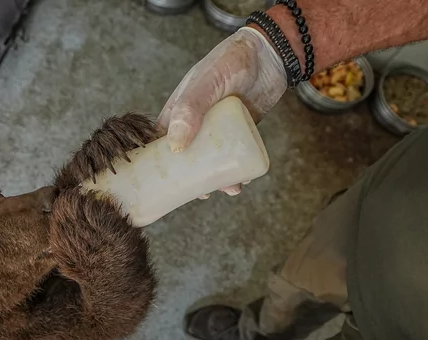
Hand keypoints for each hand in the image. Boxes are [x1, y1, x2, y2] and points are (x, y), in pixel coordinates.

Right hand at [157, 27, 285, 196]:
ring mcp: (219, 129)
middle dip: (191, 179)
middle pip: (186, 157)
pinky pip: (234, 156)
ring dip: (216, 178)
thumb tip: (176, 147)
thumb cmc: (231, 62)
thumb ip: (190, 109)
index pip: (161, 141)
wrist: (270, 55)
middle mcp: (196, 123)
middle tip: (199, 195)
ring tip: (226, 190)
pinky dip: (236, 171)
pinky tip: (241, 180)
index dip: (158, 164)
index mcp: (179, 111)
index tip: (158, 184)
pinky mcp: (239, 133)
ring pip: (211, 160)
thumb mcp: (206, 83)